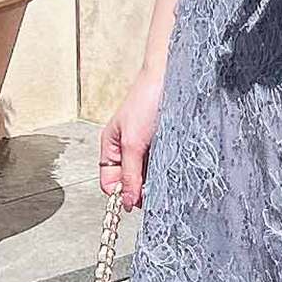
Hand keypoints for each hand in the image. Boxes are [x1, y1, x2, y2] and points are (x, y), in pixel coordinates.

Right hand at [99, 69, 164, 209]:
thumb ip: (130, 174)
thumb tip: (127, 201)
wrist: (171, 78)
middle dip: (140, 189)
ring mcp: (146, 147)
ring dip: (154, 181)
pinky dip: (165, 171)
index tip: (137, 202)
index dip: (121, 194)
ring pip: (147, 176)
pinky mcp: (163, 145)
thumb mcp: (133, 143)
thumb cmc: (146, 100)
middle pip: (129, 182)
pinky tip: (171, 170)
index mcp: (111, 146)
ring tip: (164, 179)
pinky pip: (162, 166)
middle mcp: (127, 149)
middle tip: (154, 194)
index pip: (110, 182)